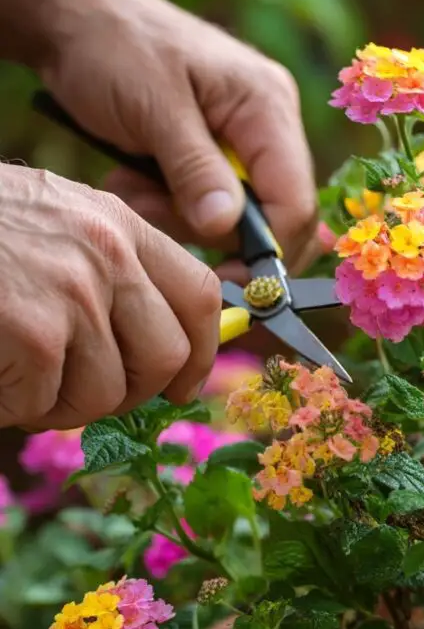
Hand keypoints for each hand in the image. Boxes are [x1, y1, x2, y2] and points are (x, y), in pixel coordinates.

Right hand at [0, 163, 220, 429]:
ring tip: (18, 377)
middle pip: (166, 355)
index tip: (179, 386)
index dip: (200, 353)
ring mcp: (72, 292)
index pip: (200, 295)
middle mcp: (107, 254)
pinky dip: (14, 405)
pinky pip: (44, 403)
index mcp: (118, 225)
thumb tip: (161, 348)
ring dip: (61, 404)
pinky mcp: (33, 332)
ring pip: (106, 393)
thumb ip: (110, 270)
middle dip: (128, 392)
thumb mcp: (54, 223)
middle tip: (78, 392)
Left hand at [37, 0, 315, 265]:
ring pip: (235, 215)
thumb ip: (195, 171)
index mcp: (268, 106)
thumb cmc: (114, 47)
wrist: (76, 15)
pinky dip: (172, 205)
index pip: (295, 201)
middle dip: (214, 232)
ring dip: (182, 218)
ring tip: (134, 191)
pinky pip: (209, 201)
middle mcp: (269, 123)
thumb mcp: (153, 110)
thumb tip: (226, 231)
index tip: (225, 280)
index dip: (267, 250)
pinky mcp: (217, 150)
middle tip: (157, 215)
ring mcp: (245, 138)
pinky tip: (136, 183)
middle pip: (273, 215)